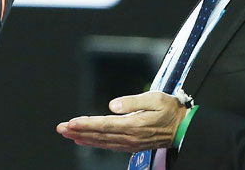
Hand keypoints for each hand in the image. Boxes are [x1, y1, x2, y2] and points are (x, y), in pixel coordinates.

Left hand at [56, 92, 186, 151]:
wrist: (184, 127)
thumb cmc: (170, 109)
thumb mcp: (154, 98)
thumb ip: (131, 101)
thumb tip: (112, 105)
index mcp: (134, 125)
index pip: (104, 125)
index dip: (85, 124)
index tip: (70, 122)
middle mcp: (130, 137)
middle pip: (99, 135)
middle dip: (78, 131)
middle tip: (61, 129)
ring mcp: (130, 143)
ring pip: (102, 142)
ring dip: (84, 137)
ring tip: (68, 134)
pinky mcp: (132, 145)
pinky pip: (109, 145)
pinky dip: (95, 142)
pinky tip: (86, 139)